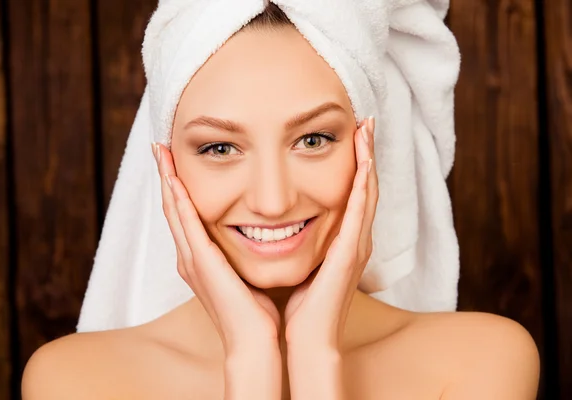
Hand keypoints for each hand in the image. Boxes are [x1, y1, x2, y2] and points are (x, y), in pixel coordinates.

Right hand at [152, 143, 280, 355]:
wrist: (253, 341)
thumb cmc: (254, 312)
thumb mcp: (245, 273)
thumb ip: (242, 254)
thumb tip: (259, 236)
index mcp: (200, 259)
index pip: (184, 214)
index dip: (177, 187)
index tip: (175, 160)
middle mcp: (189, 257)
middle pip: (172, 207)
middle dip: (165, 175)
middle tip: (159, 146)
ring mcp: (191, 260)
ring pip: (173, 210)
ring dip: (167, 179)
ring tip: (160, 152)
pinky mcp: (200, 262)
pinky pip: (186, 224)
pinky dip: (179, 200)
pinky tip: (175, 178)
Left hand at [283, 117, 378, 350]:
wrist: (306, 339)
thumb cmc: (299, 306)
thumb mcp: (299, 264)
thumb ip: (296, 243)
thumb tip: (275, 225)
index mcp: (342, 241)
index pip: (351, 193)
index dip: (354, 163)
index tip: (351, 134)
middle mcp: (355, 239)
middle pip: (364, 186)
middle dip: (367, 152)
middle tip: (365, 121)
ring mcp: (357, 245)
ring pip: (367, 191)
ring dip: (369, 158)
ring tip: (367, 128)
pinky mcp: (352, 252)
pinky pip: (360, 210)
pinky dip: (364, 183)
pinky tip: (364, 159)